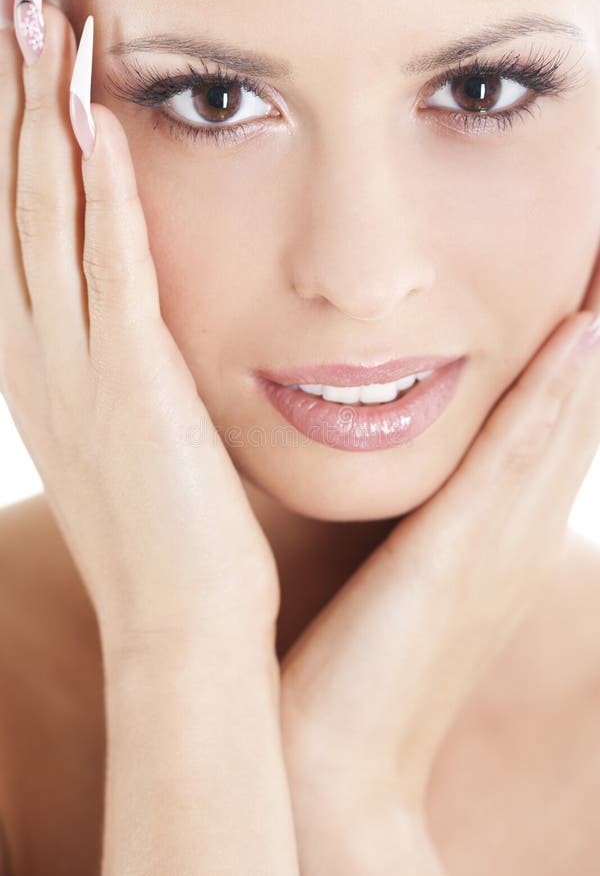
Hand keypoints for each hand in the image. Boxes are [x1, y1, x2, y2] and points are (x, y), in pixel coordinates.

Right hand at [0, 0, 278, 647]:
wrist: (181, 629)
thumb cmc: (173, 540)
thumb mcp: (135, 442)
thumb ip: (130, 376)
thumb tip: (143, 330)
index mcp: (48, 372)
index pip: (20, 233)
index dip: (14, 144)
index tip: (23, 71)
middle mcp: (44, 362)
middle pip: (16, 205)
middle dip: (10, 103)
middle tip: (11, 8)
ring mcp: (81, 375)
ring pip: (48, 222)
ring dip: (41, 120)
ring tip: (39, 26)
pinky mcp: (134, 392)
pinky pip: (111, 273)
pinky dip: (99, 196)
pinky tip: (93, 124)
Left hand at [279, 259, 599, 870]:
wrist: (330, 757)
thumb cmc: (348, 663)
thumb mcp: (389, 571)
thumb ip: (407, 517)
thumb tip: (381, 449)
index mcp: (496, 536)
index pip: (547, 426)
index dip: (571, 356)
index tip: (578, 285)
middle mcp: (515, 534)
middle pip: (574, 414)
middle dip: (597, 330)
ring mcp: (501, 545)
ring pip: (565, 423)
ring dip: (595, 345)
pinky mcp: (465, 556)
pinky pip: (524, 457)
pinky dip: (558, 396)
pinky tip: (580, 333)